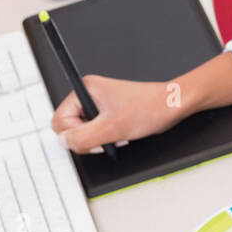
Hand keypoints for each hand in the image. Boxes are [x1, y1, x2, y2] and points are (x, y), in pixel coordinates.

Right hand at [50, 74, 187, 153]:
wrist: (171, 105)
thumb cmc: (149, 109)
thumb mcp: (112, 129)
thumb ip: (83, 137)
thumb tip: (64, 142)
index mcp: (85, 89)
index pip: (60, 120)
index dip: (75, 135)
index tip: (95, 139)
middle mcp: (90, 92)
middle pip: (69, 125)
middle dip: (87, 137)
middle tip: (107, 137)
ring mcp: (99, 101)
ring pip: (83, 129)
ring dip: (97, 138)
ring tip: (116, 135)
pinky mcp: (108, 109)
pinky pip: (95, 128)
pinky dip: (105, 135)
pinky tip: (119, 134)